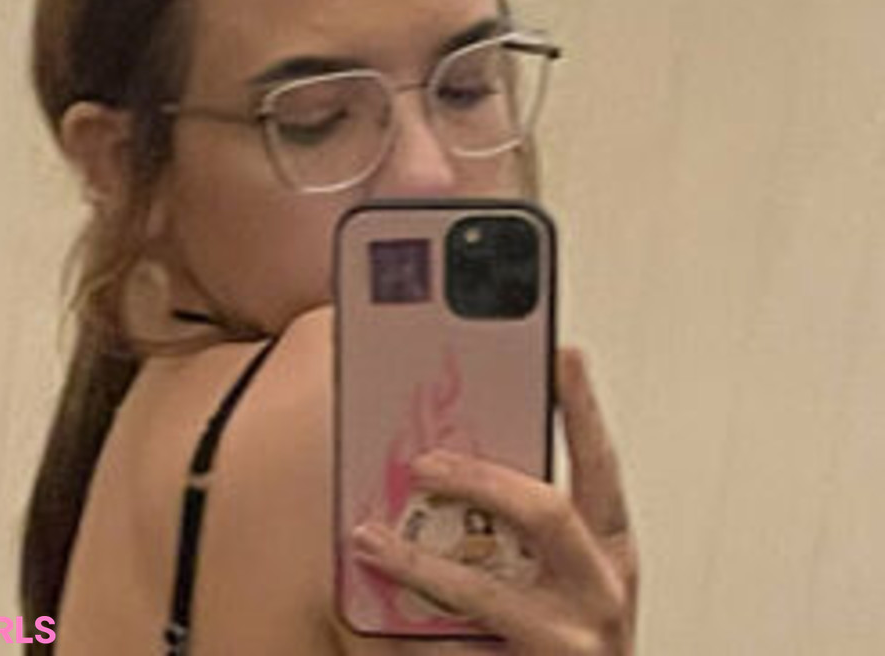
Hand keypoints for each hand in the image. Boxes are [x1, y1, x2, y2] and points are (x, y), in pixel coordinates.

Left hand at [350, 347, 638, 653]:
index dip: (581, 408)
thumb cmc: (558, 634)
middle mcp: (603, 587)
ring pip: (484, 589)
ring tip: (370, 539)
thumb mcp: (557, 569)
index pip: (599, 462)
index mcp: (610, 545)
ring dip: (418, 561)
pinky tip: (380, 605)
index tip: (562, 353)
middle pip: (546, 513)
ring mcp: (575, 639)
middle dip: (477, 478)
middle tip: (423, 461)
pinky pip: (459, 642)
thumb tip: (442, 459)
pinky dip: (414, 624)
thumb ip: (519, 522)